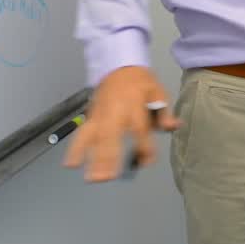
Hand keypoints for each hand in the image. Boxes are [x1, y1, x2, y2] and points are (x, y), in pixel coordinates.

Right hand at [63, 66, 179, 181]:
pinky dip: (75, 148)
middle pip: (112, 138)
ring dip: (92, 159)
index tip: (146, 161)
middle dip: (110, 159)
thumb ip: (164, 112)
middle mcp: (115, 113)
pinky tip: (71, 163)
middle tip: (108, 178)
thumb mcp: (158, 92)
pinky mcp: (91, 117)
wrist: (119, 65)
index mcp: (135, 107)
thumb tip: (173, 126)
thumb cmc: (140, 82)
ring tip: (92, 178)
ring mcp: (100, 116)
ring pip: (94, 139)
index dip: (144, 148)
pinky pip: (81, 134)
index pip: (140, 131)